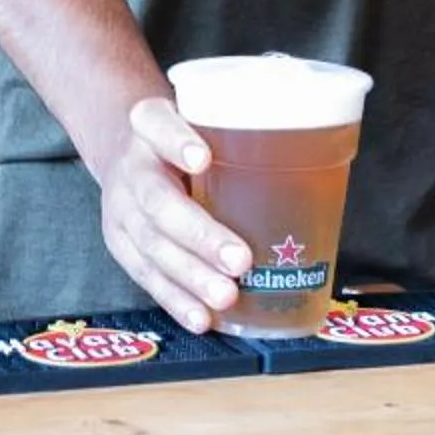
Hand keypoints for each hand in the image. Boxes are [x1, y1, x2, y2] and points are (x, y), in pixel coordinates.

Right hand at [91, 96, 251, 331]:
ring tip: (226, 296)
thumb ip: (241, 128)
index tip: (203, 158)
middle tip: (239, 260)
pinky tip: (201, 317)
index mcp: (149, 123)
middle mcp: (131, 166)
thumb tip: (313, 142)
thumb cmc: (185, 139)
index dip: (177, 142)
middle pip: (158, 201)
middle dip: (199, 234)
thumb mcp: (202, 116)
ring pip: (152, 246)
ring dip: (190, 276)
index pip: (156, 124)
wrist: (128, 156)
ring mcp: (121, 209)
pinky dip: (176, 301)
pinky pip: (147, 276)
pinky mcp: (121, 245)